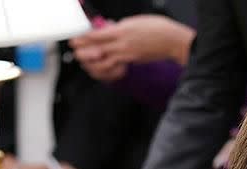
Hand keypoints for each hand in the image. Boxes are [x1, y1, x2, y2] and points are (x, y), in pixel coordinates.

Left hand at [70, 15, 193, 80]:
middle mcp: (122, 42)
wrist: (172, 40)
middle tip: (76, 51)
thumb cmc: (157, 28)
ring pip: (104, 60)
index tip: (75, 38)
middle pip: (97, 48)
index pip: (97, 34)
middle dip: (84, 50)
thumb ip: (120, 27)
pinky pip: (116, 67)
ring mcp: (127, 53)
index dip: (84, 37)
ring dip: (93, 62)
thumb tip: (109, 28)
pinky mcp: (133, 60)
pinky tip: (102, 69)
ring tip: (85, 62)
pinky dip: (107, 69)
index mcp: (121, 29)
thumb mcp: (134, 22)